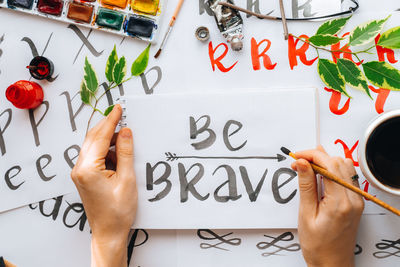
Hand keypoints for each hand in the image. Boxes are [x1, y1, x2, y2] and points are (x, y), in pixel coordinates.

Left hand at [71, 104, 136, 266]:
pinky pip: (94, 155)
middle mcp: (79, 168)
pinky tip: (118, 152)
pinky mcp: (84, 176)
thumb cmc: (118, 211)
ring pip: (93, 146)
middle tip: (121, 115)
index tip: (118, 108)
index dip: (111, 120)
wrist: (109, 232)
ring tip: (125, 138)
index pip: (99, 137)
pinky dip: (106, 150)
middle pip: (93, 138)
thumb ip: (125, 153)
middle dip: (108, 126)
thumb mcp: (127, 179)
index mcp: (88, 169)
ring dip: (108, 139)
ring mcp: (80, 172)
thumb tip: (126, 132)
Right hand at [291, 146, 363, 266]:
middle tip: (298, 163)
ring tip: (308, 168)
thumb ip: (306, 185)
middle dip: (316, 157)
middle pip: (338, 162)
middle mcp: (353, 199)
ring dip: (325, 162)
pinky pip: (347, 177)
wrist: (332, 263)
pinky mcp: (356, 201)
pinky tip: (320, 174)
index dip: (310, 155)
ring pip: (345, 166)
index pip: (329, 165)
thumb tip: (302, 163)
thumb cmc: (318, 245)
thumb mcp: (306, 214)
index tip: (296, 156)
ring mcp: (357, 200)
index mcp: (340, 202)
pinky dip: (333, 170)